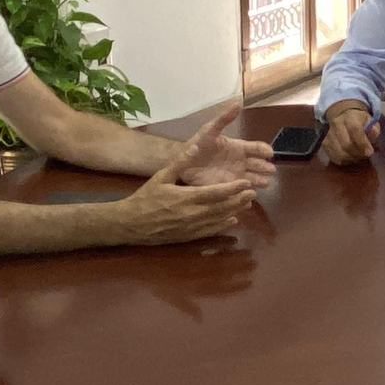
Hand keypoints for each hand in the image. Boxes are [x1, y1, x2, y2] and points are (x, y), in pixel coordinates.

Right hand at [115, 141, 256, 244]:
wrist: (132, 224)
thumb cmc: (146, 197)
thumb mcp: (161, 177)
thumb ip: (180, 163)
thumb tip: (194, 147)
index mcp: (187, 197)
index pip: (216, 192)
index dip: (233, 188)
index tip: (245, 182)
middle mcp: (193, 214)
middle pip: (222, 207)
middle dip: (239, 199)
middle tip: (252, 192)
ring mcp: (192, 227)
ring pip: (219, 219)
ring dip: (235, 211)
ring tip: (247, 204)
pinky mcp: (189, 236)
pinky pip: (210, 231)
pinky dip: (223, 226)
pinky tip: (232, 221)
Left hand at [175, 101, 275, 187]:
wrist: (183, 163)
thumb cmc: (197, 145)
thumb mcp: (209, 130)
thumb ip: (224, 118)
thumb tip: (237, 102)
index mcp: (238, 148)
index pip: (257, 148)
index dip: (264, 150)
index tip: (270, 153)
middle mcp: (240, 162)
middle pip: (258, 165)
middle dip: (266, 167)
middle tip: (271, 171)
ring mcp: (235, 175)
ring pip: (253, 178)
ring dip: (260, 180)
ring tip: (266, 183)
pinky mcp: (228, 187)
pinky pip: (241, 189)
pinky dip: (248, 191)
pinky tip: (252, 192)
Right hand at [322, 104, 379, 165]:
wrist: (342, 116)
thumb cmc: (359, 121)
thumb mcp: (370, 121)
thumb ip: (374, 128)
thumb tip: (373, 133)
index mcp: (350, 117)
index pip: (354, 130)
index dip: (362, 143)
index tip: (369, 152)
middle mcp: (337, 124)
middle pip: (346, 144)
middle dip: (358, 153)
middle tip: (365, 155)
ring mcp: (329, 135)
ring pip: (339, 153)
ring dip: (351, 158)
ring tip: (358, 156)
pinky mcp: (325, 144)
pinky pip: (334, 157)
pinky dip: (343, 160)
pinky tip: (350, 157)